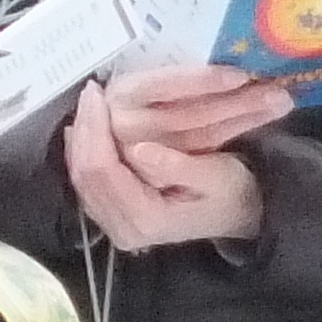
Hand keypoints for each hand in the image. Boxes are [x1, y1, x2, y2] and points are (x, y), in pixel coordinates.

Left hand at [67, 77, 281, 250]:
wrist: (240, 217)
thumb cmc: (233, 194)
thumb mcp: (218, 176)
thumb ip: (178, 166)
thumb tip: (140, 148)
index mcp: (147, 220)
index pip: (103, 171)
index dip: (95, 130)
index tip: (97, 94)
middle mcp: (125, 228)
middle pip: (84, 174)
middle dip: (85, 129)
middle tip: (89, 92)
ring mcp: (117, 225)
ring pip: (80, 178)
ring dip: (82, 138)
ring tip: (88, 104)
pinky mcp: (115, 217)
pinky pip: (88, 183)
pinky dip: (85, 152)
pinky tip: (87, 128)